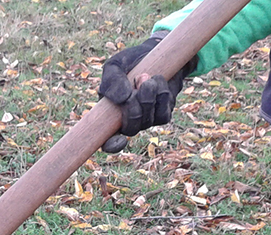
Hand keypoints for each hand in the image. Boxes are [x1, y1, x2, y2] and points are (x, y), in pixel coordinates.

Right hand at [98, 34, 196, 152]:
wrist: (155, 53)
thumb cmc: (130, 63)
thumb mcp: (115, 66)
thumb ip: (111, 81)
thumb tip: (121, 99)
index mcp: (109, 115)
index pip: (108, 141)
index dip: (112, 145)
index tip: (119, 139)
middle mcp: (127, 121)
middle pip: (130, 129)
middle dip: (134, 107)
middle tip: (137, 81)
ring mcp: (146, 120)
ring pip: (148, 120)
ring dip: (149, 95)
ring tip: (146, 76)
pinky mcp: (163, 113)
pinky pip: (163, 113)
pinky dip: (162, 95)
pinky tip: (158, 80)